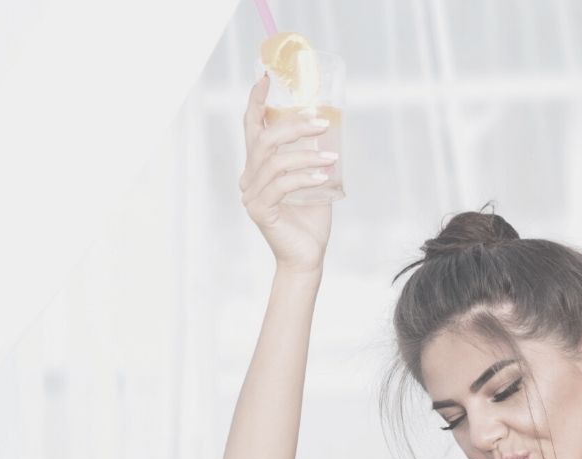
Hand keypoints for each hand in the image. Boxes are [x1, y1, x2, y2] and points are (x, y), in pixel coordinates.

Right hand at [240, 74, 333, 272]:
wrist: (307, 258)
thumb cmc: (310, 221)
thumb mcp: (315, 181)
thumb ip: (314, 159)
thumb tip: (329, 130)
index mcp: (258, 167)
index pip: (253, 127)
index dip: (257, 101)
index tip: (268, 77)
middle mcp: (249, 177)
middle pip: (265, 139)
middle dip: (293, 125)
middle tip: (322, 121)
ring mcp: (252, 194)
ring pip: (275, 161)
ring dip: (306, 154)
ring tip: (332, 157)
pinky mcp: (260, 211)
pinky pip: (281, 185)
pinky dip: (304, 177)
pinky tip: (324, 177)